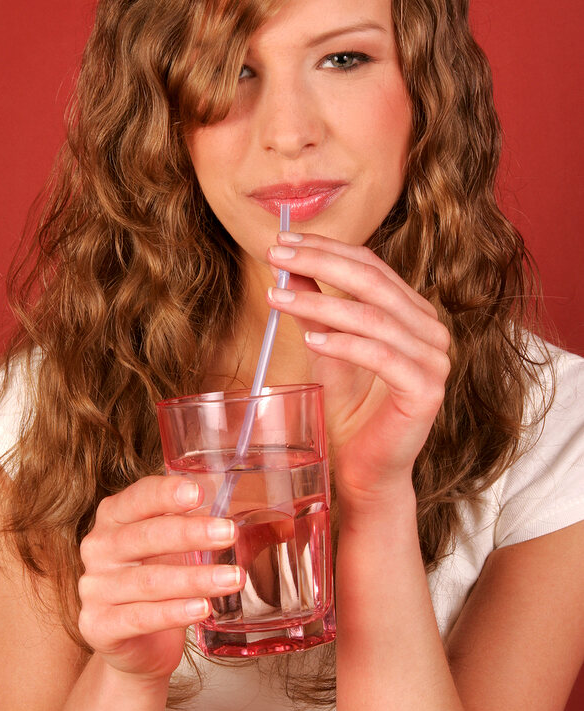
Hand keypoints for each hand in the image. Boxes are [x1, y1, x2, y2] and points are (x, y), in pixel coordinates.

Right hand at [78, 477, 241, 680]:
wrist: (139, 646)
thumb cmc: (159, 586)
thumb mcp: (171, 550)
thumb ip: (190, 528)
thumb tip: (236, 518)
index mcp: (112, 519)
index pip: (137, 499)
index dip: (165, 494)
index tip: (198, 492)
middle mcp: (98, 549)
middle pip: (144, 536)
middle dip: (190, 533)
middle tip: (229, 533)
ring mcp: (94, 589)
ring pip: (149, 580)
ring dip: (195, 578)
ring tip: (232, 578)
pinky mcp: (98, 626)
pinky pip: (140, 617)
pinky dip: (175, 612)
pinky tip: (203, 608)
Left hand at [267, 233, 450, 501]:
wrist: (365, 470)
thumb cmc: (350, 411)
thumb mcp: (326, 348)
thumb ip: (315, 308)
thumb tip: (288, 264)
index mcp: (412, 313)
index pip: (370, 265)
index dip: (326, 248)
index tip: (282, 240)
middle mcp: (430, 329)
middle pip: (372, 281)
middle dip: (319, 262)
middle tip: (276, 255)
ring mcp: (434, 360)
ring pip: (372, 317)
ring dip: (319, 302)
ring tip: (277, 297)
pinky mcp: (426, 390)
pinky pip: (380, 355)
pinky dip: (343, 344)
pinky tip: (310, 341)